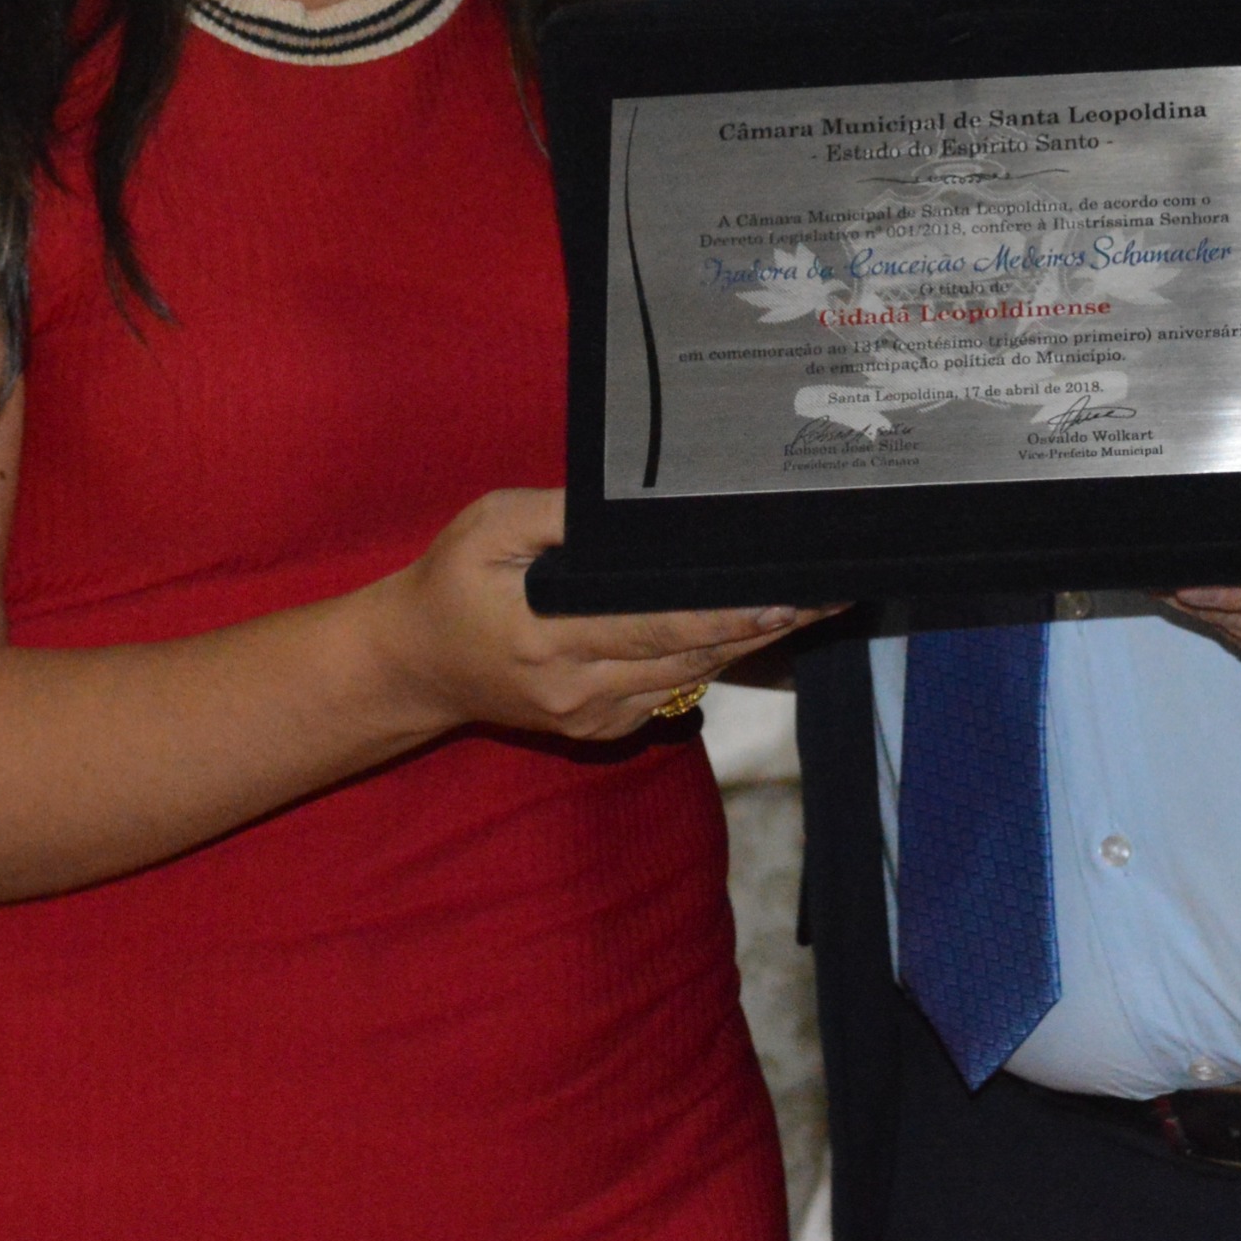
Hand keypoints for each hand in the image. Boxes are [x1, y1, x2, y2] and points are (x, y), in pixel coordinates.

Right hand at [372, 488, 840, 742]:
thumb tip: (626, 510)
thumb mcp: (488, 526)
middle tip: (827, 594)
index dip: (729, 614)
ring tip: (808, 607)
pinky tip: (751, 631)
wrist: (414, 666)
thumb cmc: (451, 583)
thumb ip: (558, 517)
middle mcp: (580, 689)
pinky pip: (670, 692)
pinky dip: (711, 661)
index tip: (787, 596)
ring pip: (690, 680)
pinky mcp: (598, 729)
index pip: (659, 626)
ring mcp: (592, 718)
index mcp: (551, 638)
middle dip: (762, 626)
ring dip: (748, 645)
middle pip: (691, 657)